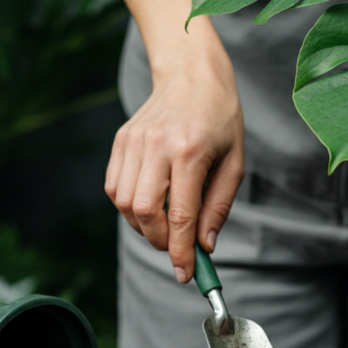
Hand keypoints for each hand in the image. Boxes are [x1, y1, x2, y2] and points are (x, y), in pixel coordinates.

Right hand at [104, 49, 243, 283]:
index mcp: (190, 151)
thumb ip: (218, 206)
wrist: (192, 73)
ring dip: (143, 226)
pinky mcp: (120, 140)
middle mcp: (157, 145)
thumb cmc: (220, 119)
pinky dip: (128, 206)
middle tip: (176, 246)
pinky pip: (113, 187)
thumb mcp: (234, 162)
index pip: (180, 215)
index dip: (181, 251)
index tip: (185, 274)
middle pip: (144, 212)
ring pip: (123, 203)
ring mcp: (133, 141)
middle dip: (160, 241)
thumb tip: (204, 246)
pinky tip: (150, 202)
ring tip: (165, 222)